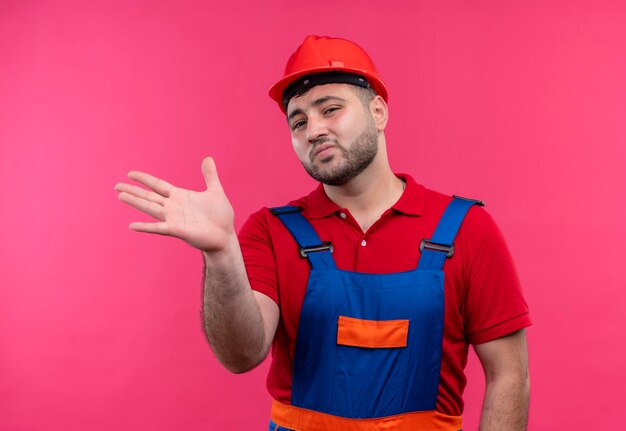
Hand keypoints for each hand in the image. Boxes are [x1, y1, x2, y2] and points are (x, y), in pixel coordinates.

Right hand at [115, 157, 234, 252]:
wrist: (225, 236)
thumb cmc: (220, 216)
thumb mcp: (215, 191)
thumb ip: (210, 175)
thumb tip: (208, 158)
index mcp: (180, 196)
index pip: (158, 185)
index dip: (145, 179)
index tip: (130, 173)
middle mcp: (173, 207)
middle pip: (149, 196)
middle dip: (133, 190)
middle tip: (116, 186)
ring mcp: (174, 219)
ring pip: (150, 208)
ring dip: (136, 202)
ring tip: (120, 196)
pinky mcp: (178, 230)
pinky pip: (159, 228)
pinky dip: (146, 227)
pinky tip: (132, 226)